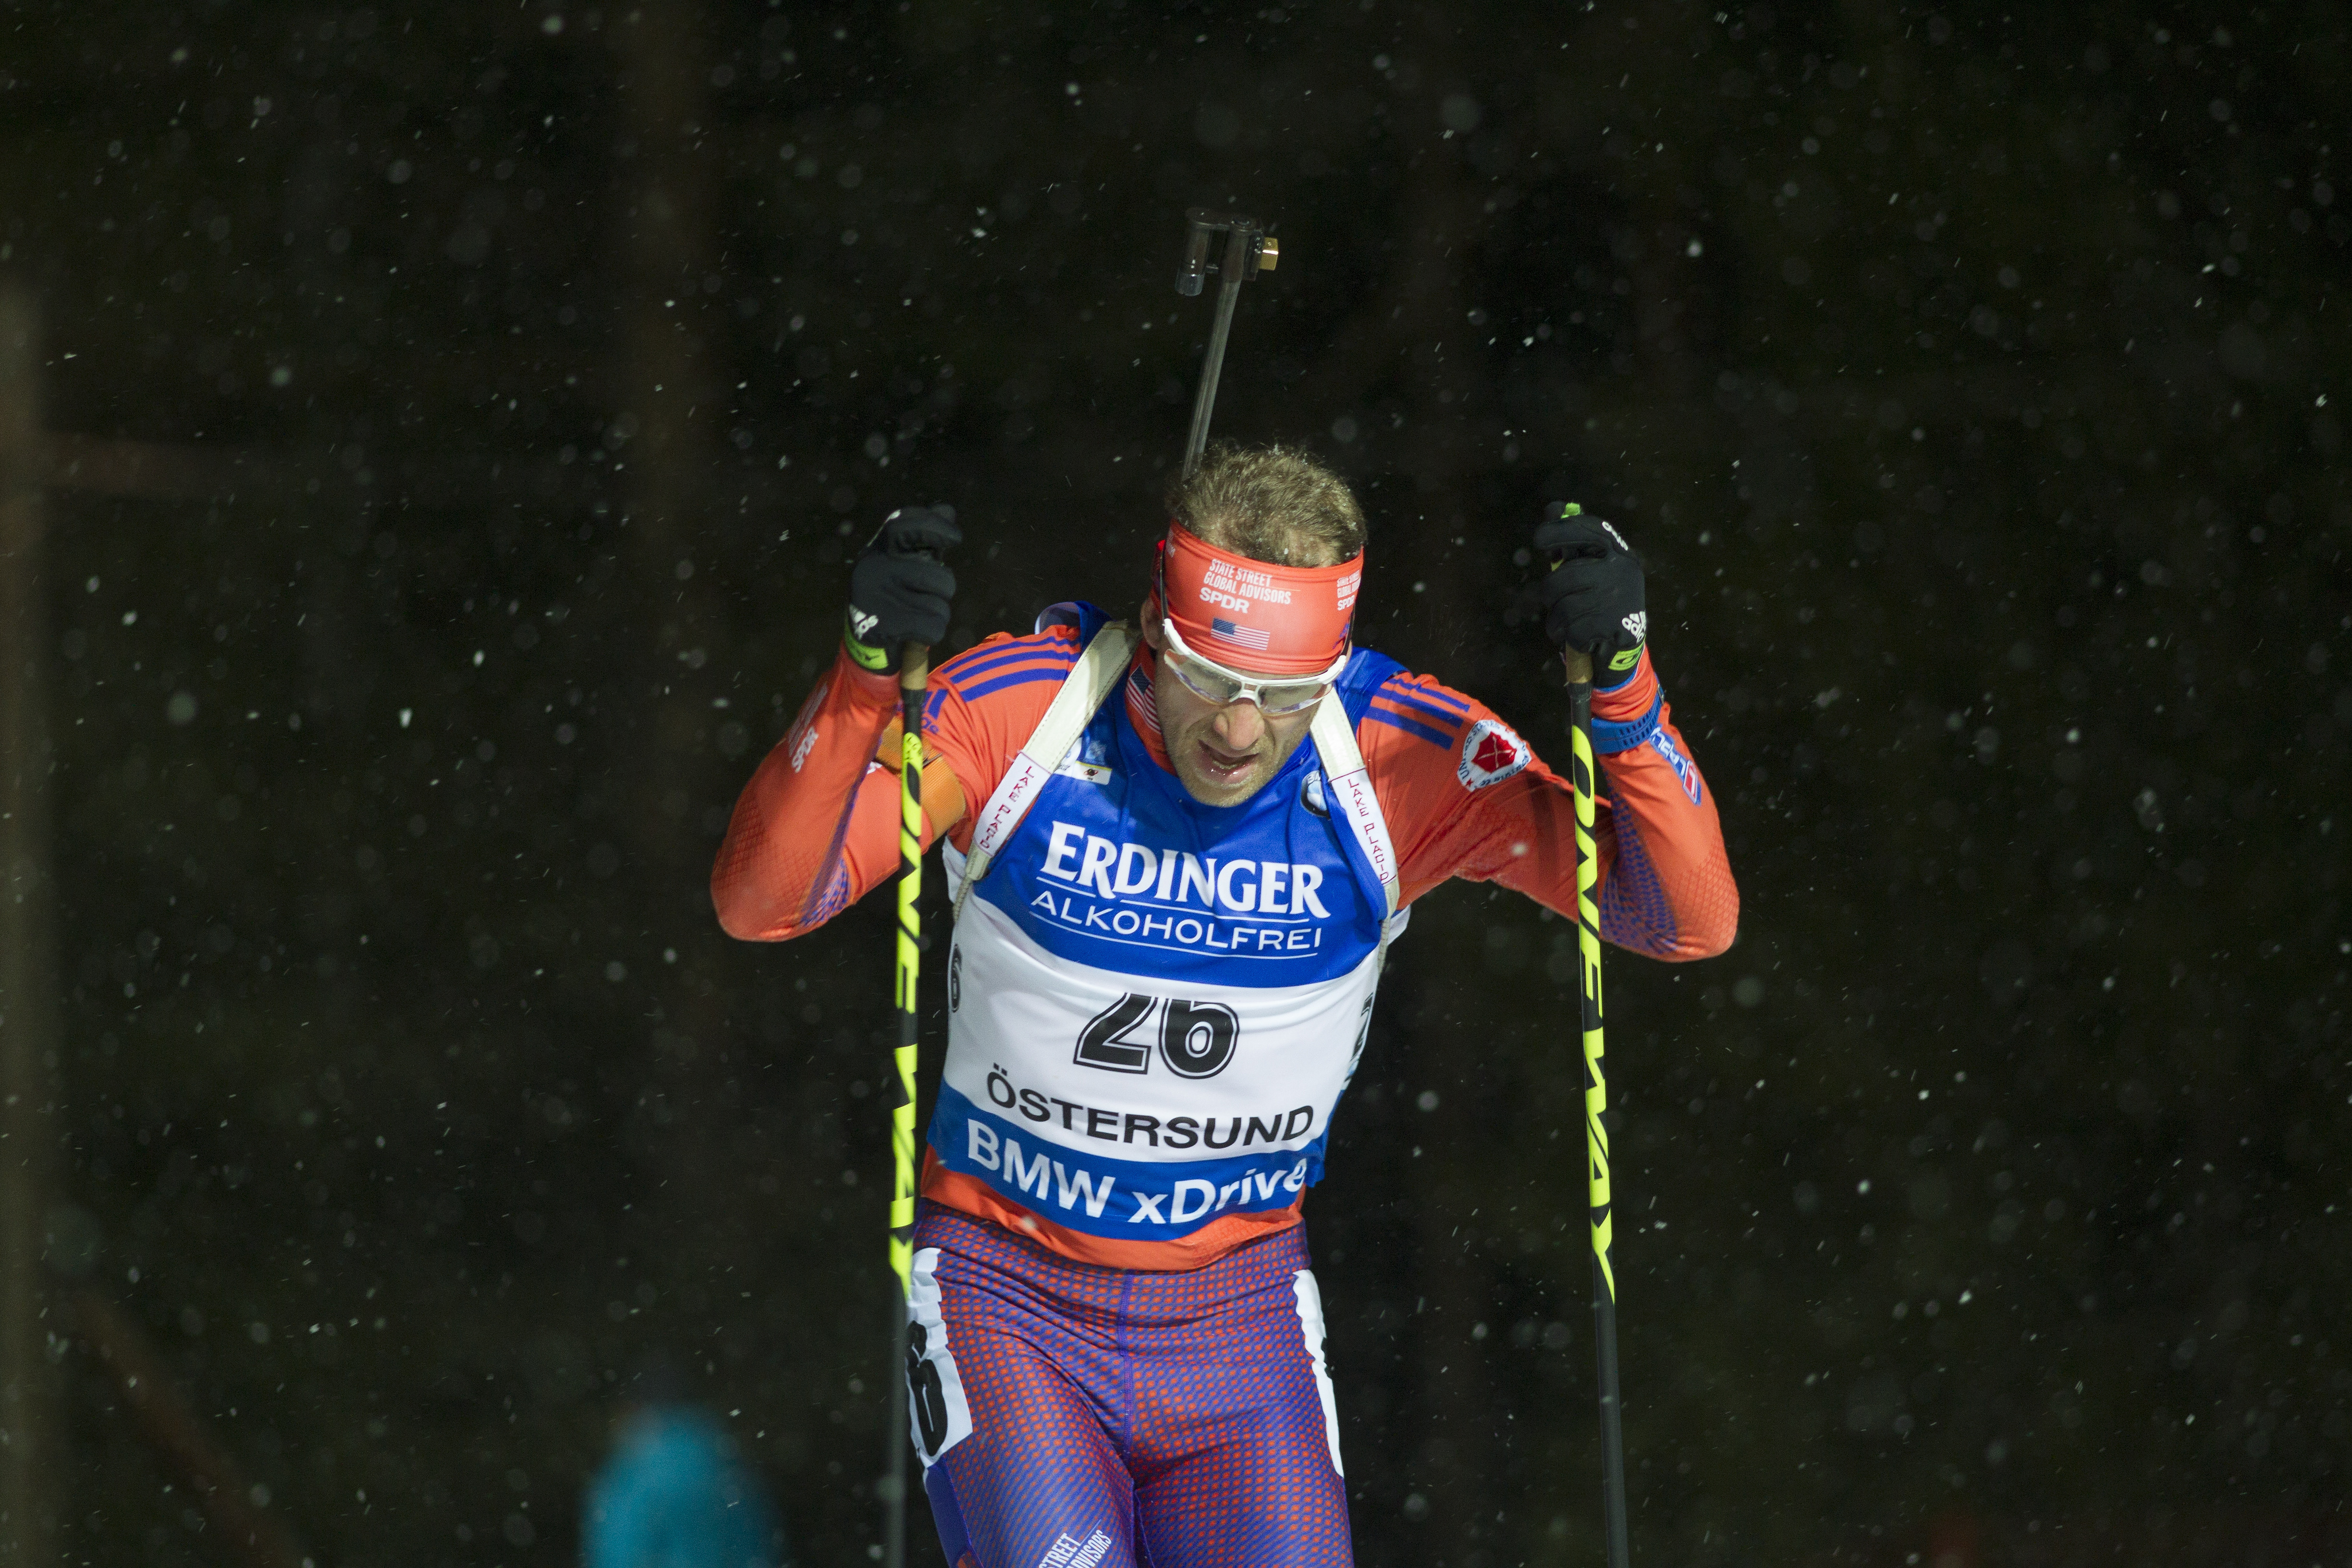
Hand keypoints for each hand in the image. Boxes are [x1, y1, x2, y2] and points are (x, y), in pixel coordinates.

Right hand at [844, 505, 959, 671]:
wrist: (863, 635)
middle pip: (934, 575)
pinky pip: (932, 627)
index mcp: (878, 549)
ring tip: (921, 612)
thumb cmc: (894, 590)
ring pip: (937, 605)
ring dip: (939, 612)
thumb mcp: (903, 560)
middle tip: (935, 592)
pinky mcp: (884, 625)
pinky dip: (934, 632)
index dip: (934, 526)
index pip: (904, 524)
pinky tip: (919, 631)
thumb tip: (947, 510)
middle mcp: (873, 568)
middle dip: (945, 586)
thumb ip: (924, 537)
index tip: (955, 538)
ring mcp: (877, 597)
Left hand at [1532, 503, 1644, 685]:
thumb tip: (1553, 508)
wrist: (1626, 646)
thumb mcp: (1593, 569)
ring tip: (1570, 623)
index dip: (1559, 531)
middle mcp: (1621, 570)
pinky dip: (1567, 637)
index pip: (1588, 529)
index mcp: (1619, 553)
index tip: (1540, 540)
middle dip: (1551, 595)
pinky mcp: (1613, 625)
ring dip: (1557, 621)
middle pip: (1561, 577)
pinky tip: (1580, 637)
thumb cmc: (1601, 602)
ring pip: (1561, 607)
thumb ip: (1574, 543)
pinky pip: (1569, 630)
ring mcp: (1618, 597)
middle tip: (1559, 602)